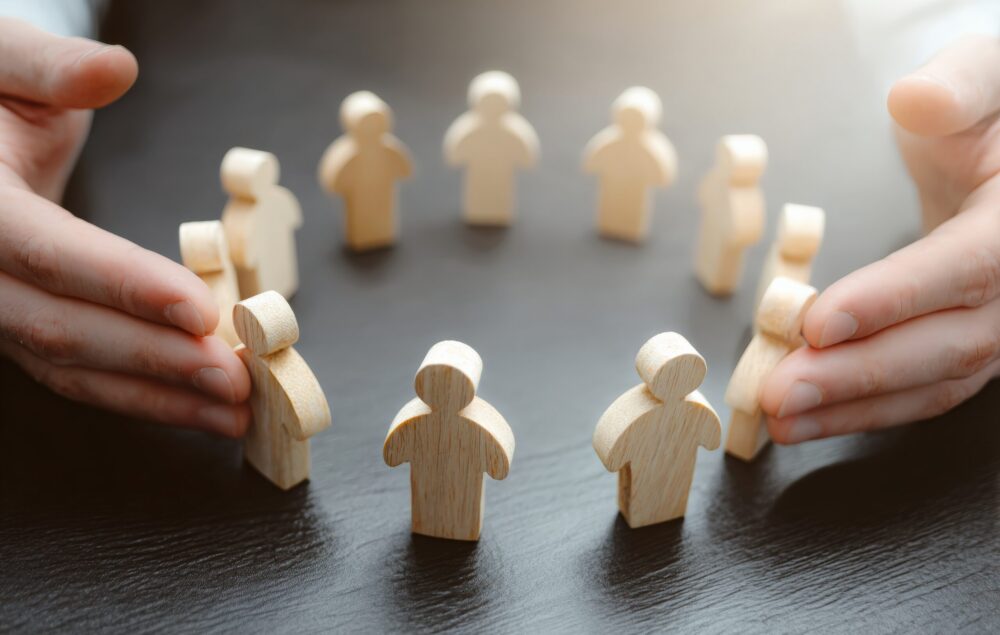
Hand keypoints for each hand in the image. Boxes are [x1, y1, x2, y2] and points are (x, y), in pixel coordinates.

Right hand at [0, 19, 250, 436]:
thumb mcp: (6, 60)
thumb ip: (51, 67)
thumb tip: (113, 69)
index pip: (48, 252)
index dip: (124, 285)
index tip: (200, 310)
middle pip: (64, 328)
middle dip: (156, 360)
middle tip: (236, 377)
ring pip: (73, 369)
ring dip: (160, 396)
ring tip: (236, 412)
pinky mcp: (23, 328)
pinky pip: (80, 375)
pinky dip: (144, 396)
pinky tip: (201, 407)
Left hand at [761, 35, 999, 442]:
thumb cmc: (986, 117)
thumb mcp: (981, 76)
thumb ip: (957, 87)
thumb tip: (914, 99)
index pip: (967, 267)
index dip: (892, 300)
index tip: (818, 323)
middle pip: (947, 344)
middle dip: (856, 373)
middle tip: (779, 391)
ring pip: (933, 381)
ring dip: (852, 407)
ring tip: (780, 418)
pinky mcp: (972, 346)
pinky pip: (921, 390)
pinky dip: (863, 409)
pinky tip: (807, 418)